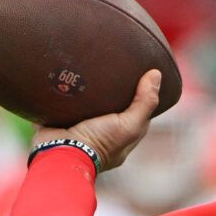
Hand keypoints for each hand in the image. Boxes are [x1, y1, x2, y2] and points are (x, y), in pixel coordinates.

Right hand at [33, 69, 163, 171]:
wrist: (59, 152)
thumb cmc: (99, 142)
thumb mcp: (129, 124)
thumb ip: (144, 103)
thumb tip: (156, 74)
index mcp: (120, 137)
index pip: (136, 113)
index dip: (140, 95)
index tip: (140, 74)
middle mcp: (101, 132)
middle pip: (110, 106)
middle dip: (111, 89)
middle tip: (113, 65)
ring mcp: (79, 125)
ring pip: (86, 102)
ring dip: (86, 87)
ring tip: (90, 63)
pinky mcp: (58, 118)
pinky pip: (63, 100)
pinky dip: (65, 88)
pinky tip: (68, 70)